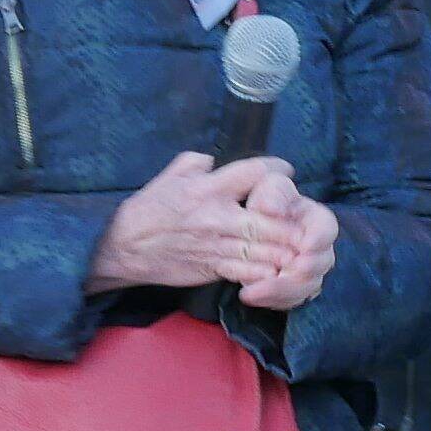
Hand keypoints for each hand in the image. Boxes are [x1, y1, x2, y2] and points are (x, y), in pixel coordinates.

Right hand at [91, 151, 300, 292]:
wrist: (124, 247)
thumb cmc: (149, 208)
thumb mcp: (173, 174)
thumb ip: (201, 163)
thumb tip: (221, 159)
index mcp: (208, 187)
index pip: (254, 173)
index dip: (277, 170)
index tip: (285, 173)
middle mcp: (217, 216)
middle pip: (270, 218)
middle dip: (293, 219)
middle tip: (306, 217)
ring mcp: (217, 245)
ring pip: (265, 248)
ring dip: (287, 249)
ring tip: (303, 246)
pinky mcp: (214, 268)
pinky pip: (249, 272)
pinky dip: (268, 272)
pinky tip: (280, 268)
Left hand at [229, 161, 337, 311]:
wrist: (252, 225)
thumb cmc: (265, 201)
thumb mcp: (268, 188)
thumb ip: (274, 193)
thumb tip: (274, 209)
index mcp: (317, 220)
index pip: (328, 229)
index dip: (320, 239)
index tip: (305, 246)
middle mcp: (319, 248)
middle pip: (320, 265)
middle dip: (298, 273)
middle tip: (275, 275)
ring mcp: (310, 271)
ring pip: (306, 288)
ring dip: (280, 292)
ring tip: (251, 293)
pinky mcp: (295, 288)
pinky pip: (291, 300)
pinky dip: (272, 300)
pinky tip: (249, 295)